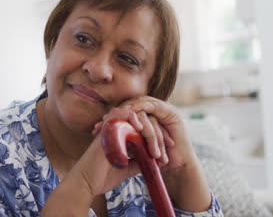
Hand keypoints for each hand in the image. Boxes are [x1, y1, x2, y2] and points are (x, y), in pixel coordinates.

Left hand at [102, 96, 211, 210]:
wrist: (176, 169)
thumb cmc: (154, 162)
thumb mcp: (133, 148)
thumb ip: (121, 139)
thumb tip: (98, 135)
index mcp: (144, 119)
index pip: (124, 113)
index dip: (110, 118)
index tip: (96, 128)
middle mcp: (154, 112)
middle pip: (131, 105)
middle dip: (116, 113)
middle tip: (103, 120)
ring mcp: (163, 110)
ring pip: (140, 103)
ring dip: (126, 109)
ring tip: (114, 116)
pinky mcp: (171, 112)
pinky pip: (152, 106)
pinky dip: (140, 108)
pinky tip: (130, 115)